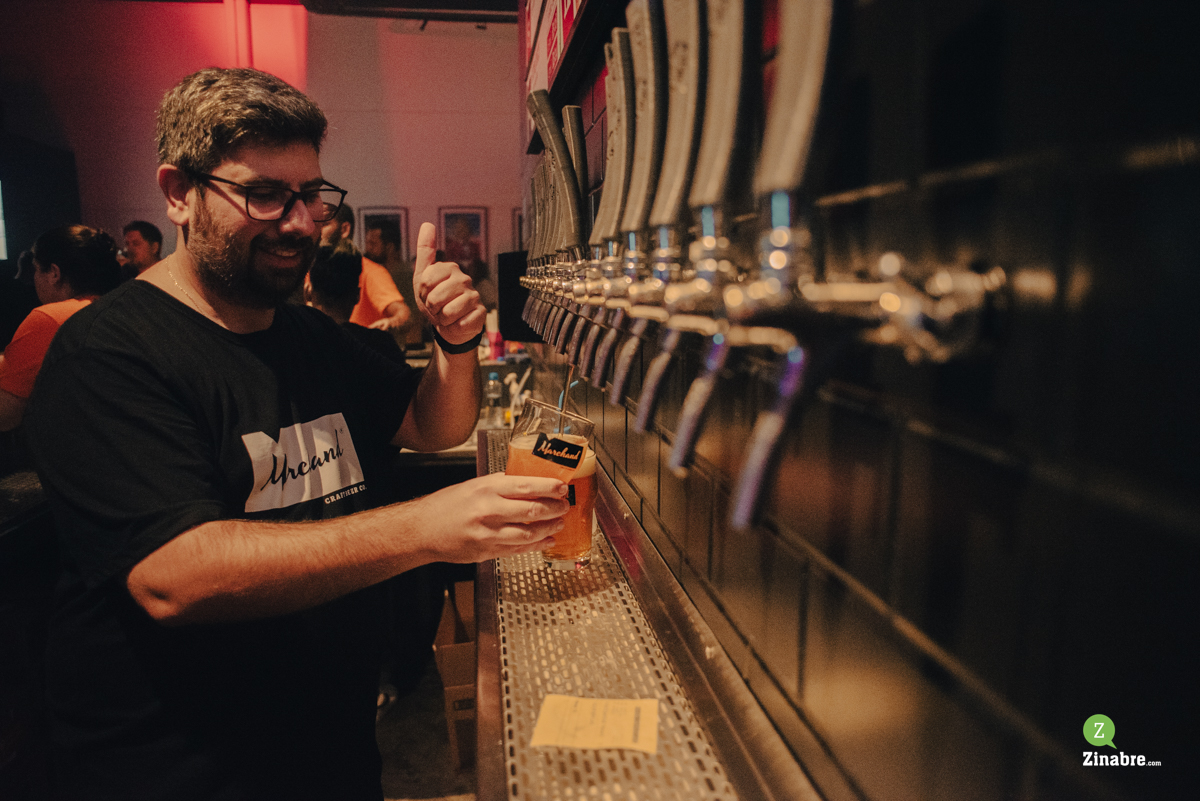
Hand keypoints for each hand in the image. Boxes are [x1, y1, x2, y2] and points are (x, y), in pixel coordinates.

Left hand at [413, 222, 484, 346]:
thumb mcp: (423, 277)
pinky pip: (460, 324)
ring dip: (442, 319)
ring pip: (447, 312)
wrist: (449, 326)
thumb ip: (425, 252)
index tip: (428, 294)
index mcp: (450, 268)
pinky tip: (458, 322)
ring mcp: (474, 296)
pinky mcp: (480, 314)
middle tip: (438, 307)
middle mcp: (464, 279)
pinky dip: (454, 327)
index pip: (426, 281)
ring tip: (447, 315)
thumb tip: (428, 224)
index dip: (423, 293)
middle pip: (435, 298)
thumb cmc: (436, 301)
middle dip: (432, 308)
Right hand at [414, 473, 568, 562]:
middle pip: (532, 509)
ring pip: (529, 532)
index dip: (549, 487)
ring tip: (558, 524)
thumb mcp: (474, 485)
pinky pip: (518, 549)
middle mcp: (488, 510)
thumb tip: (529, 482)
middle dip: (554, 508)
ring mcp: (488, 534)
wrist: (422, 530)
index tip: (562, 487)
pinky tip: (545, 540)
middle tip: (564, 506)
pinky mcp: (487, 551)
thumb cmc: (446, 506)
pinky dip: (536, 545)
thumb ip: (501, 485)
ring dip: (548, 529)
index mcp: (486, 489)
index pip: (526, 485)